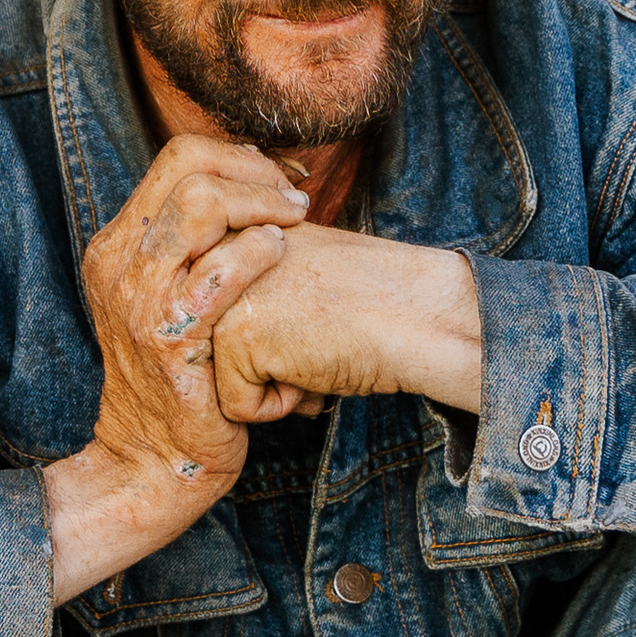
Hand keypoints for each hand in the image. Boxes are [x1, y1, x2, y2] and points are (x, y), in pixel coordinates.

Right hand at [45, 134, 306, 604]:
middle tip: (298, 199)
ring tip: (295, 223)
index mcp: (118, 243)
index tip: (282, 178)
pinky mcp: (169, 342)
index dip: (240, 156)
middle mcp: (119, 263)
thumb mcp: (172, 294)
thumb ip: (198, 241)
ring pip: (199, 206)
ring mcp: (139, 301)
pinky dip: (258, 254)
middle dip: (256, 173)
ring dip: (261, 205)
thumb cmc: (188, 371)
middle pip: (188, 169)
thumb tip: (259, 177)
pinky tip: (281, 255)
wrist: (157, 456)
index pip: (179, 157)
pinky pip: (218, 276)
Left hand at [212, 226, 482, 425]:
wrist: (419, 314)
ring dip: (276, 381)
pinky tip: (317, 364)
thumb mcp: (299, 269)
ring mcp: (220, 292)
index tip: (317, 316)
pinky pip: (239, 406)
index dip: (274, 336)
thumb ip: (253, 282)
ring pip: (223, 378)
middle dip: (267, 359)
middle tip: (320, 330)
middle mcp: (218, 254)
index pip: (223, 317)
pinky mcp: (233, 335)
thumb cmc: (374, 302)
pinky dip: (282, 404)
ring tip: (318, 345)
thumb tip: (215, 337)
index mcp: (236, 230)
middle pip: (218, 349)